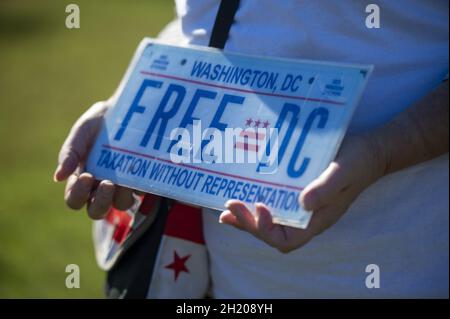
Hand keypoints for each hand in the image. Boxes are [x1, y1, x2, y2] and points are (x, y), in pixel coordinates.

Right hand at [54, 100, 136, 218]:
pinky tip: (140, 172)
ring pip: (121, 205)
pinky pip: (142, 192)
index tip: (86, 176)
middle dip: (101, 202)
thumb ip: (70, 153)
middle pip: (97, 211)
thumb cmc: (98, 124)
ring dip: (122, 196)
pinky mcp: (142, 181)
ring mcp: (123, 186)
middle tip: (108, 183)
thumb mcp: (82, 132)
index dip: (78, 194)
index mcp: (82, 179)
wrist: (126, 111)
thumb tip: (57, 177)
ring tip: (125, 179)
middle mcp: (101, 188)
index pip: (74, 199)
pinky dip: (140, 186)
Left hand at [219, 134, 385, 252]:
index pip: (287, 240)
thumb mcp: (342, 173)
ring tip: (226, 206)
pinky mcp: (293, 191)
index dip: (267, 230)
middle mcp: (304, 218)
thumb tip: (303, 204)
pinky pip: (270, 202)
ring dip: (245, 216)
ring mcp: (297, 205)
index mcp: (316, 220)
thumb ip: (325, 189)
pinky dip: (252, 200)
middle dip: (248, 222)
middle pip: (270, 232)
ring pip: (267, 219)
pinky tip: (238, 189)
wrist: (366, 151)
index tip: (259, 206)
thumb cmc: (356, 163)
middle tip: (229, 205)